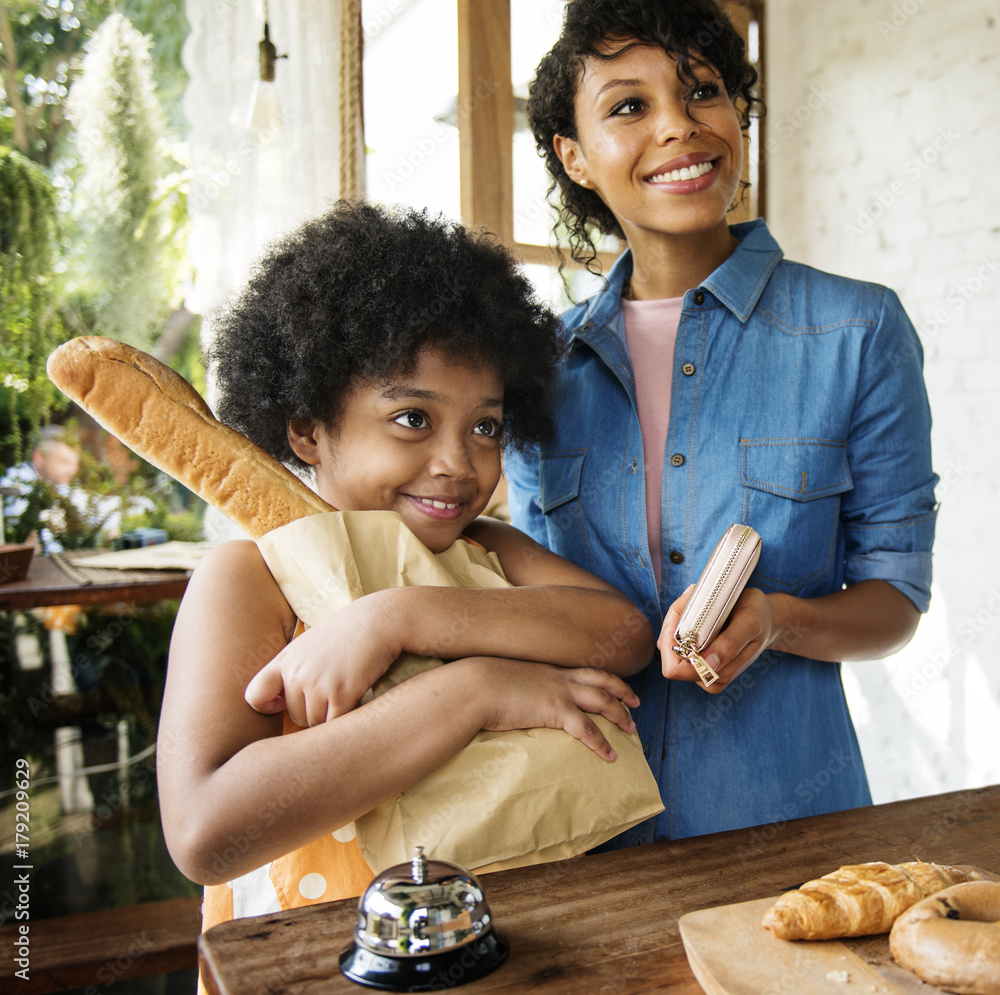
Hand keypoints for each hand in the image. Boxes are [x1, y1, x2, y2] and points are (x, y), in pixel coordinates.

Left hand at [244, 597, 400, 725]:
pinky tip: (358, 697)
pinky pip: (336, 723)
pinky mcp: (340, 693)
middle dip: (314, 710)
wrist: (379, 619)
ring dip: (332, 714)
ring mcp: (316, 684)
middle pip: (295, 716)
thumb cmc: (349, 631)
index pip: (255, 695)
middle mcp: (295, 673)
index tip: (283, 704)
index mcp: (285, 660)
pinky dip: (348, 716)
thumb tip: (281, 701)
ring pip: (316, 723)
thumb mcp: (311, 644)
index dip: (267, 706)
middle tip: (335, 688)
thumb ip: (296, 668)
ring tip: (348, 689)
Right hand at [469, 658, 639, 760]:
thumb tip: (508, 695)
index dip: (602, 677)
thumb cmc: (479, 684)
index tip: (613, 684)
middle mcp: (558, 677)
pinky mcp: (556, 710)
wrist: (475, 686)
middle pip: (601, 680)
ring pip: (602, 701)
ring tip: (631, 729)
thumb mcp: (501, 678)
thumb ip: (512, 685)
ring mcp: (560, 692)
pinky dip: (601, 742)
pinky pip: (587, 729)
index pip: (583, 670)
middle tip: (635, 702)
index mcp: (547, 669)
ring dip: (620, 714)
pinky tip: (610, 756)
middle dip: (622, 691)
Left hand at [658, 585, 775, 693]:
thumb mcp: (749, 623)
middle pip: (668, 656)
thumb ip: (729, 645)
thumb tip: (708, 664)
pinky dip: (681, 623)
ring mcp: (700, 667)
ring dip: (677, 622)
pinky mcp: (696, 656)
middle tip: (688, 599)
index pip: (675, 668)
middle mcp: (706, 675)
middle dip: (672, 626)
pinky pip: (675, 642)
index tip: (681, 612)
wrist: (766, 619)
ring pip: (670, 647)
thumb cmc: (758, 617)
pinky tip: (696, 611)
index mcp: (717, 673)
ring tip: (696, 602)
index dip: (670, 641)